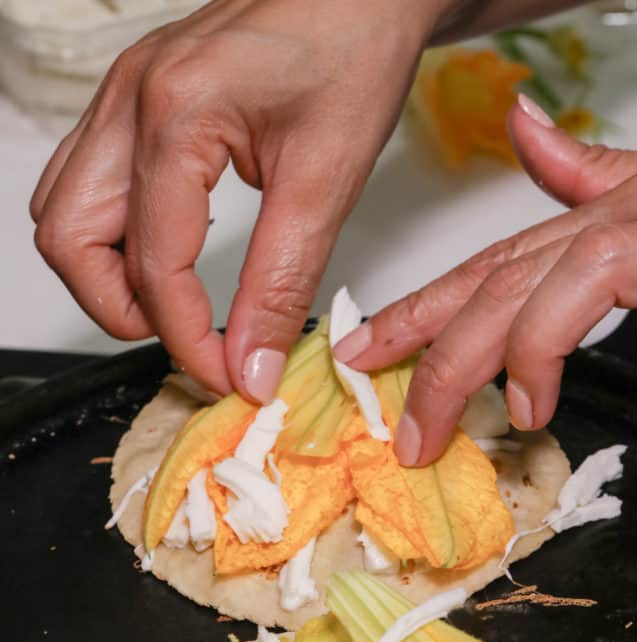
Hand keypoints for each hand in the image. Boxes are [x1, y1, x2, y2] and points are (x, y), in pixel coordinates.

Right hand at [30, 0, 448, 399]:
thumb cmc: (352, 48)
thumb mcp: (327, 180)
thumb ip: (282, 283)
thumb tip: (251, 365)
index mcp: (176, 113)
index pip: (152, 264)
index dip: (186, 339)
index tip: (227, 377)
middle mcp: (130, 100)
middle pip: (68, 239)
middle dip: (119, 309)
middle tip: (187, 339)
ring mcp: (123, 96)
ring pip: (63, 211)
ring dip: (106, 275)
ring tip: (174, 305)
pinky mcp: (135, 102)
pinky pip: (88, 183)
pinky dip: (116, 236)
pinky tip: (170, 254)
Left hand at [334, 95, 636, 464]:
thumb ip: (580, 172)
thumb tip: (522, 125)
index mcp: (590, 227)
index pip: (483, 270)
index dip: (414, 312)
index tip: (358, 356)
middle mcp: (624, 233)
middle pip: (510, 286)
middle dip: (446, 362)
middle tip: (413, 435)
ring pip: (586, 281)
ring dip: (541, 347)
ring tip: (527, 410)